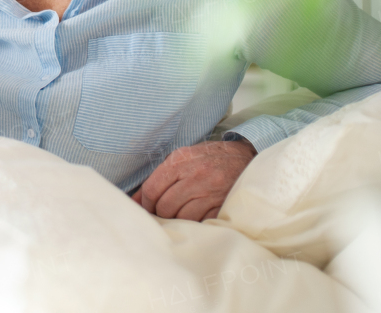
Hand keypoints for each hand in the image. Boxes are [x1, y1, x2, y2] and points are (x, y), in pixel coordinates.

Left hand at [130, 140, 255, 220]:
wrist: (245, 157)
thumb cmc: (209, 158)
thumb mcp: (184, 158)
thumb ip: (160, 176)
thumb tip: (135, 200)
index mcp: (180, 159)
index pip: (152, 188)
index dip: (145, 203)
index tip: (147, 209)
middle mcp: (195, 174)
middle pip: (164, 206)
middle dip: (160, 214)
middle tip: (163, 214)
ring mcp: (210, 191)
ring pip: (181, 216)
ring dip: (177, 220)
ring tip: (179, 215)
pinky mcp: (222, 204)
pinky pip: (200, 222)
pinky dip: (194, 223)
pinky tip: (195, 217)